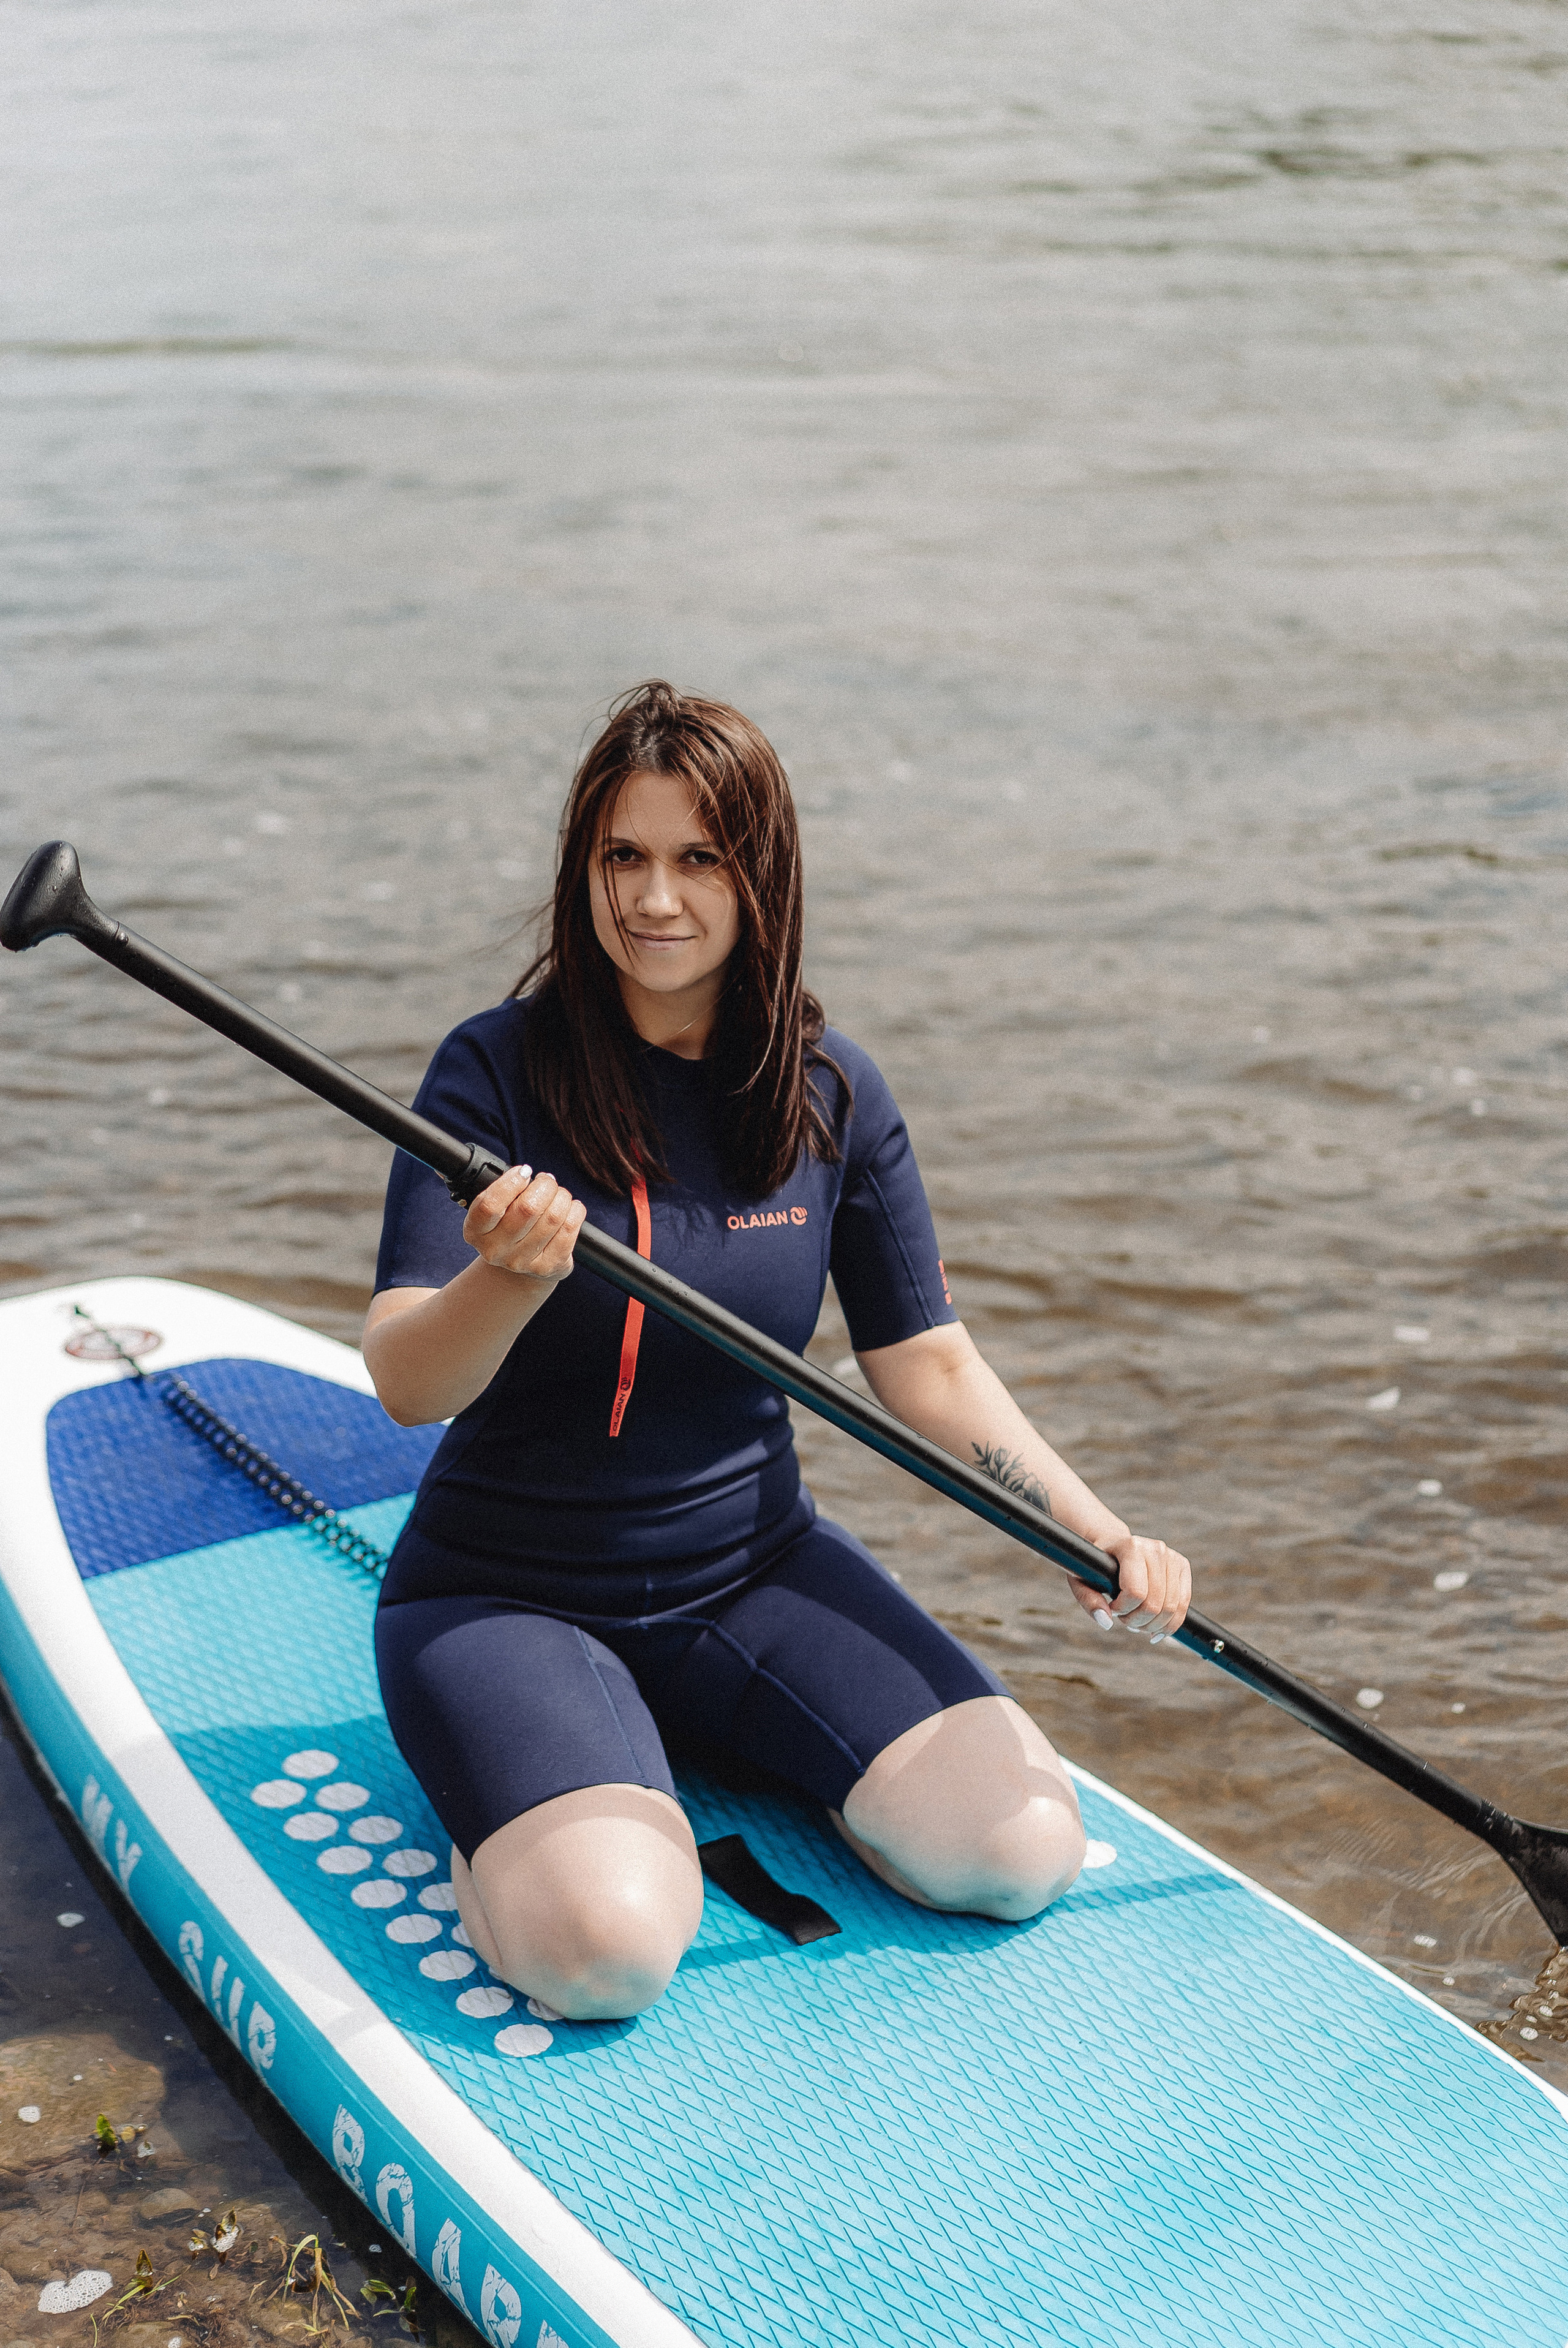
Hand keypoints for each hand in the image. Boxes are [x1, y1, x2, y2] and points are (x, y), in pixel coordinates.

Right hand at [463, 1165, 586, 1282]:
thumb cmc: (508, 1226)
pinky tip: (570, 1208)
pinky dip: (575, 1211)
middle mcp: (495, 1250)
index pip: (490, 1205)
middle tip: (546, 1181)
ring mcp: (521, 1261)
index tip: (524, 1172)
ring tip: (558, 1195)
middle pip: (528, 1208)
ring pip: (553, 1217)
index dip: (510, 1183)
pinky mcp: (548, 1267)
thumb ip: (503, 1192)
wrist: (518, 1267)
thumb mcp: (495, 1210)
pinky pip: (569, 1230)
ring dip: (562, 1197)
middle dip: (544, 1185)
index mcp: (475, 1231)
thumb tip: (527, 1175)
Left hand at [1068, 1528, 1190, 1642]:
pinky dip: (1171, 1624)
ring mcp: (1172, 1557)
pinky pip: (1184, 1605)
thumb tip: (1106, 1622)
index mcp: (1131, 1547)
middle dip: (1137, 1621)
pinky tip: (1156, 1630)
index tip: (1113, 1607)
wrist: (1112, 1545)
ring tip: (1138, 1621)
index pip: (1136, 1593)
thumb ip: (1089, 1601)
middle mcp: (1156, 1549)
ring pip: (1171, 1609)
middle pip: (1155, 1605)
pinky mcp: (1182, 1566)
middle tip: (1125, 1619)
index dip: (1123, 1610)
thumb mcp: (1081, 1579)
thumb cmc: (1096, 1565)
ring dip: (1153, 1625)